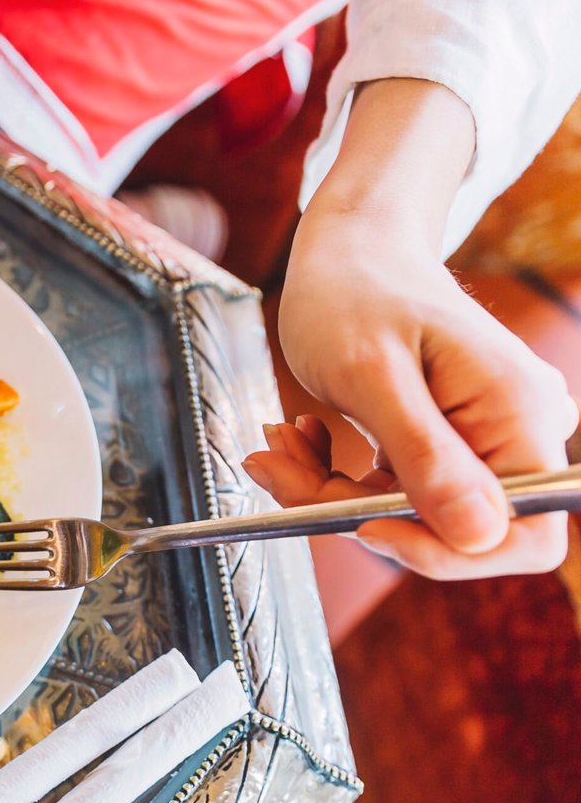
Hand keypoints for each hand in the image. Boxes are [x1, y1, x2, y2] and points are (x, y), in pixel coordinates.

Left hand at [247, 212, 575, 578]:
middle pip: (449, 529)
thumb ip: (425, 455)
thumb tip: (477, 536)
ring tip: (281, 444)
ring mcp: (478, 441)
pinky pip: (391, 492)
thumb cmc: (356, 292)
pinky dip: (334, 478)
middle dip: (357, 511)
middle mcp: (514, 434)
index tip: (364, 524)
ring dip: (329, 493)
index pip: (522, 535)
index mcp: (519, 415)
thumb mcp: (373, 375)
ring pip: (407, 514)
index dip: (443, 550)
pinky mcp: (440, 447)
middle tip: (284, 469)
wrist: (348, 252)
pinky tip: (302, 438)